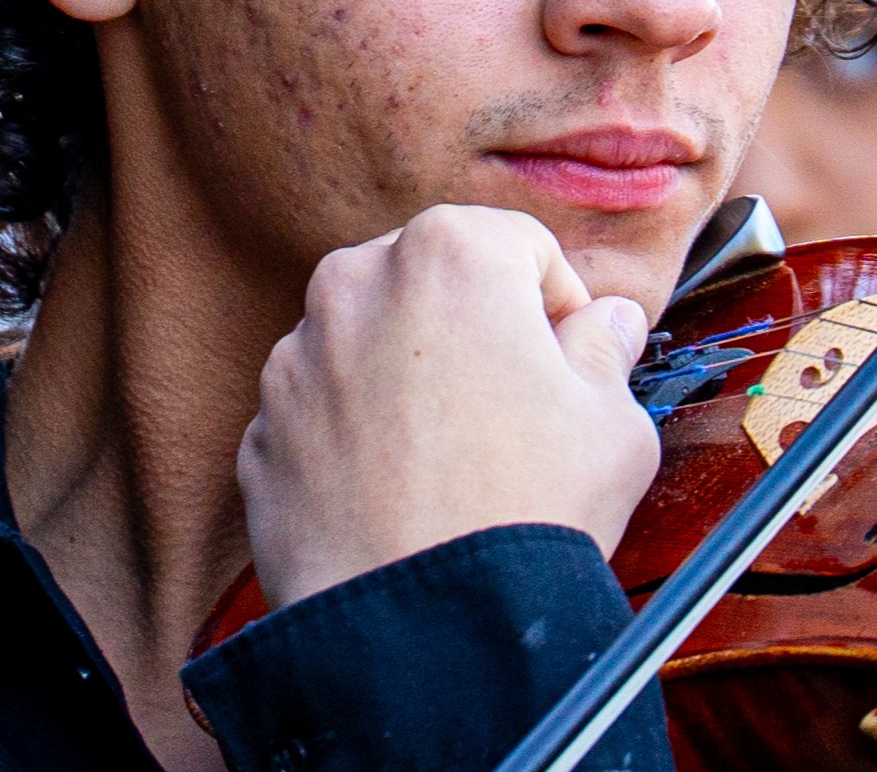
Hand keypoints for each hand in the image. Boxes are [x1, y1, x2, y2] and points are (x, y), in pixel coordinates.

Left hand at [236, 204, 658, 606]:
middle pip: (435, 283)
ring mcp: (296, 360)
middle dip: (475, 330)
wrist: (423, 630)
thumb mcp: (615, 422)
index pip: (521, 246)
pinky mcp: (261, 431)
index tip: (573, 357)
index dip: (559, 303)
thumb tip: (607, 323)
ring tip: (457, 462)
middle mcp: (356, 284)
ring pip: (371, 346)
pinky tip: (402, 495)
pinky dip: (358, 440)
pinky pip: (325, 415)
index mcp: (450, 253)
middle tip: (517, 408)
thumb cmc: (525, 514)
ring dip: (410, 381)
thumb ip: (609, 350)